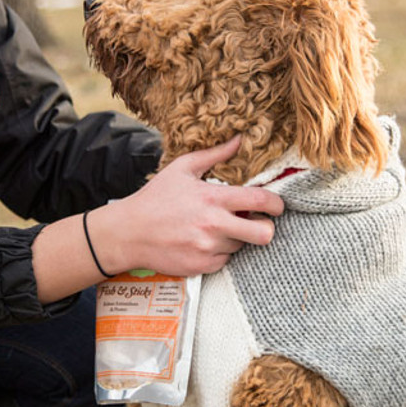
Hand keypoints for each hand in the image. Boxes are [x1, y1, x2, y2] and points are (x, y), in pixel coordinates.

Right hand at [92, 136, 284, 277]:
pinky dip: (219, 253)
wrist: (129, 232)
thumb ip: (214, 155)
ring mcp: (208, 248)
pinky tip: (202, 242)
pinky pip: (224, 261)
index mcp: (212, 198)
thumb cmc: (155, 198)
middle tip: (255, 222)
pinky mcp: (201, 266)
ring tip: (215, 229)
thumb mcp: (182, 169)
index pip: (260, 201)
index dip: (276, 204)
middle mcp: (214, 225)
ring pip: (242, 247)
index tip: (276, 205)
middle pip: (264, 234)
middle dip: (266, 228)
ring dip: (236, 239)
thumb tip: (239, 139)